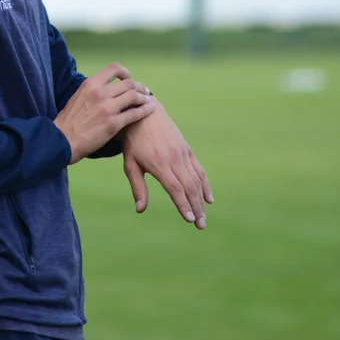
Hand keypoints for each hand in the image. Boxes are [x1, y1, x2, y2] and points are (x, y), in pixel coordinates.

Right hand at [54, 62, 155, 164]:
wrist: (62, 140)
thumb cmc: (68, 121)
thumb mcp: (77, 96)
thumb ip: (92, 90)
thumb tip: (104, 88)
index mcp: (90, 84)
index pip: (114, 68)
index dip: (125, 72)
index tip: (128, 79)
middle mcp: (100, 92)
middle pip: (129, 83)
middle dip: (139, 86)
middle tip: (144, 91)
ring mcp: (108, 108)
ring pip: (134, 96)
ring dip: (144, 97)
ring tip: (148, 101)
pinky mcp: (113, 124)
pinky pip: (135, 114)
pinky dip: (145, 110)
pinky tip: (150, 109)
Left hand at [121, 101, 212, 228]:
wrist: (146, 113)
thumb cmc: (134, 140)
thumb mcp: (130, 163)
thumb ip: (137, 187)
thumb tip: (140, 210)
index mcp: (159, 163)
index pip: (175, 188)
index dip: (183, 204)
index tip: (189, 219)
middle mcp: (174, 159)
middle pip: (189, 187)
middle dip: (196, 208)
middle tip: (200, 225)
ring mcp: (183, 153)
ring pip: (196, 180)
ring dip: (201, 200)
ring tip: (203, 217)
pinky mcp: (188, 149)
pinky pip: (199, 170)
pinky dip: (205, 185)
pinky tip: (209, 199)